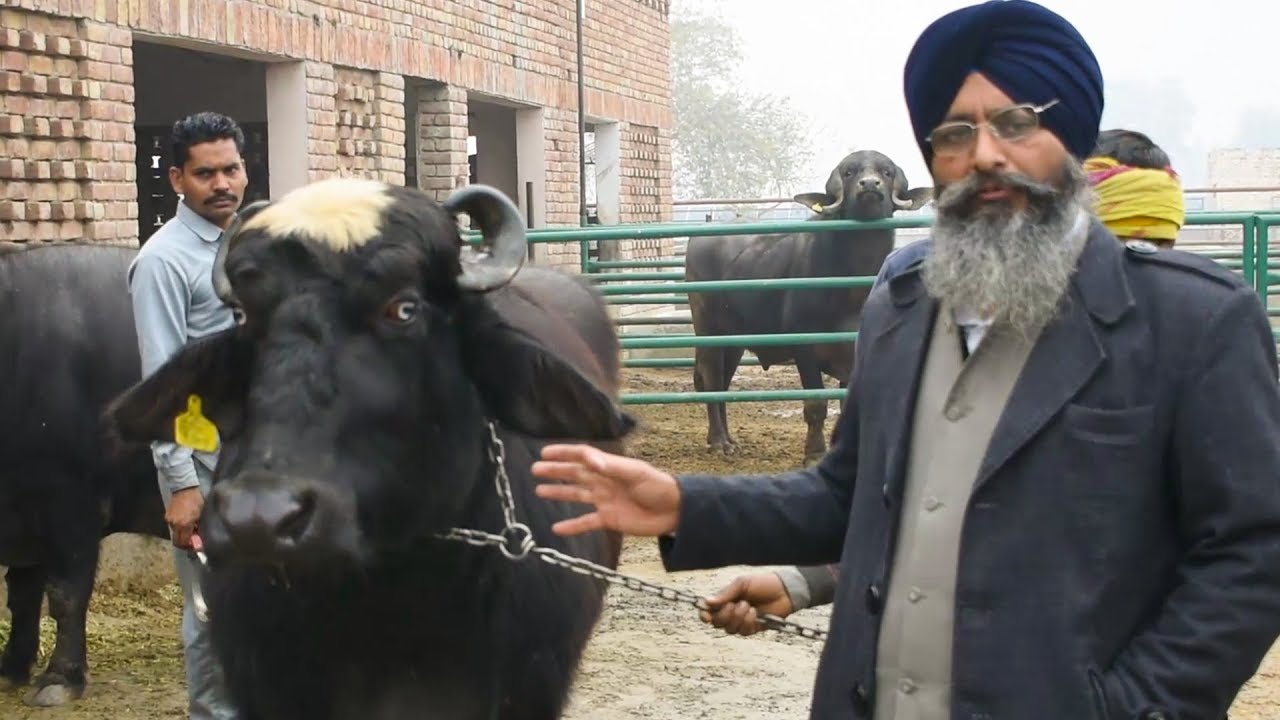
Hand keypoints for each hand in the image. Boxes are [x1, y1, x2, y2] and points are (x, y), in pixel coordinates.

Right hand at [166, 487, 203, 550]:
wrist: (184, 488)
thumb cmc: (196, 499)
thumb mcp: (201, 513)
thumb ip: (198, 526)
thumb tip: (198, 537)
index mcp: (184, 524)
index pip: (184, 542)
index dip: (189, 546)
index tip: (196, 546)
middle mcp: (175, 524)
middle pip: (177, 541)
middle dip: (184, 544)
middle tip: (192, 543)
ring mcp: (170, 520)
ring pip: (175, 534)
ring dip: (182, 536)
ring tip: (191, 532)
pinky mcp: (167, 516)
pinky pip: (173, 527)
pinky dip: (179, 529)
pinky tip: (185, 525)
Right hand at [532, 444, 680, 536]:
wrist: (674, 511)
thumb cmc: (657, 486)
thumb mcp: (634, 472)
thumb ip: (610, 466)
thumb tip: (589, 461)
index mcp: (609, 467)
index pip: (583, 456)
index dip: (564, 453)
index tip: (545, 452)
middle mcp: (604, 482)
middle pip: (575, 474)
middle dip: (556, 471)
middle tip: (536, 470)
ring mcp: (605, 501)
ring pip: (577, 496)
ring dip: (559, 493)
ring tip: (539, 491)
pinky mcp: (609, 519)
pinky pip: (586, 522)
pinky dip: (572, 526)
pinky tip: (557, 529)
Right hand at [699, 572, 795, 635]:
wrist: (784, 590)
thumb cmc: (762, 583)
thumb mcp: (742, 584)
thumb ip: (725, 594)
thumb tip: (707, 602)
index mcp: (725, 599)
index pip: (709, 611)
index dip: (705, 616)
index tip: (707, 616)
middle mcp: (731, 612)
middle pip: (717, 623)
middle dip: (725, 616)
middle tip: (736, 605)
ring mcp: (742, 621)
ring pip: (730, 629)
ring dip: (738, 618)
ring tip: (749, 606)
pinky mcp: (753, 628)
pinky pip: (744, 632)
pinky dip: (748, 622)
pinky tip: (755, 613)